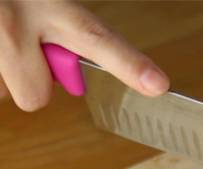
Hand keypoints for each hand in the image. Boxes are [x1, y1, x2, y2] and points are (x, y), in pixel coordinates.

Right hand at [0, 0, 168, 109]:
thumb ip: (66, 30)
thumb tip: (72, 76)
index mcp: (50, 4)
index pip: (95, 37)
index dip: (127, 63)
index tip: (158, 85)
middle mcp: (13, 23)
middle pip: (32, 96)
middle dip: (27, 80)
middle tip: (16, 43)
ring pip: (0, 91)